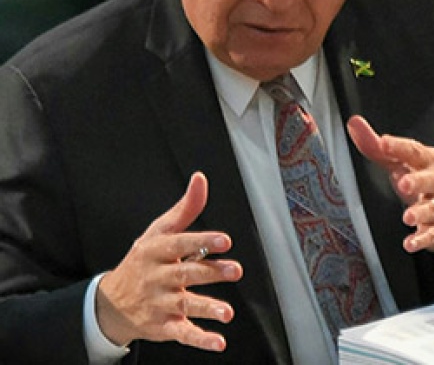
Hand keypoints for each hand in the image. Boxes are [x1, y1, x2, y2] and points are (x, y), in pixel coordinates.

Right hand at [96, 172, 242, 350]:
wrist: (110, 303)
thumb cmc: (143, 261)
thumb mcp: (159, 232)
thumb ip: (185, 209)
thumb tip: (201, 179)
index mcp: (156, 251)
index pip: (180, 244)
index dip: (203, 242)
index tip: (225, 240)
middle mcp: (158, 277)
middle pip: (187, 274)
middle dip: (212, 273)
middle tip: (236, 271)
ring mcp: (160, 303)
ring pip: (186, 305)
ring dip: (207, 308)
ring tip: (227, 313)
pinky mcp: (164, 325)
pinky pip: (183, 333)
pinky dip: (200, 339)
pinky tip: (218, 341)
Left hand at [346, 115, 433, 253]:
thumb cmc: (425, 180)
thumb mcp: (403, 162)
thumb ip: (377, 147)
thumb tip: (354, 125)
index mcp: (427, 161)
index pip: (413, 151)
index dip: (399, 147)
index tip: (383, 142)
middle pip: (429, 180)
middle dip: (417, 181)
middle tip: (403, 183)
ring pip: (433, 209)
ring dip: (420, 213)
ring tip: (408, 217)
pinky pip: (432, 234)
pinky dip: (422, 240)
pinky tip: (410, 243)